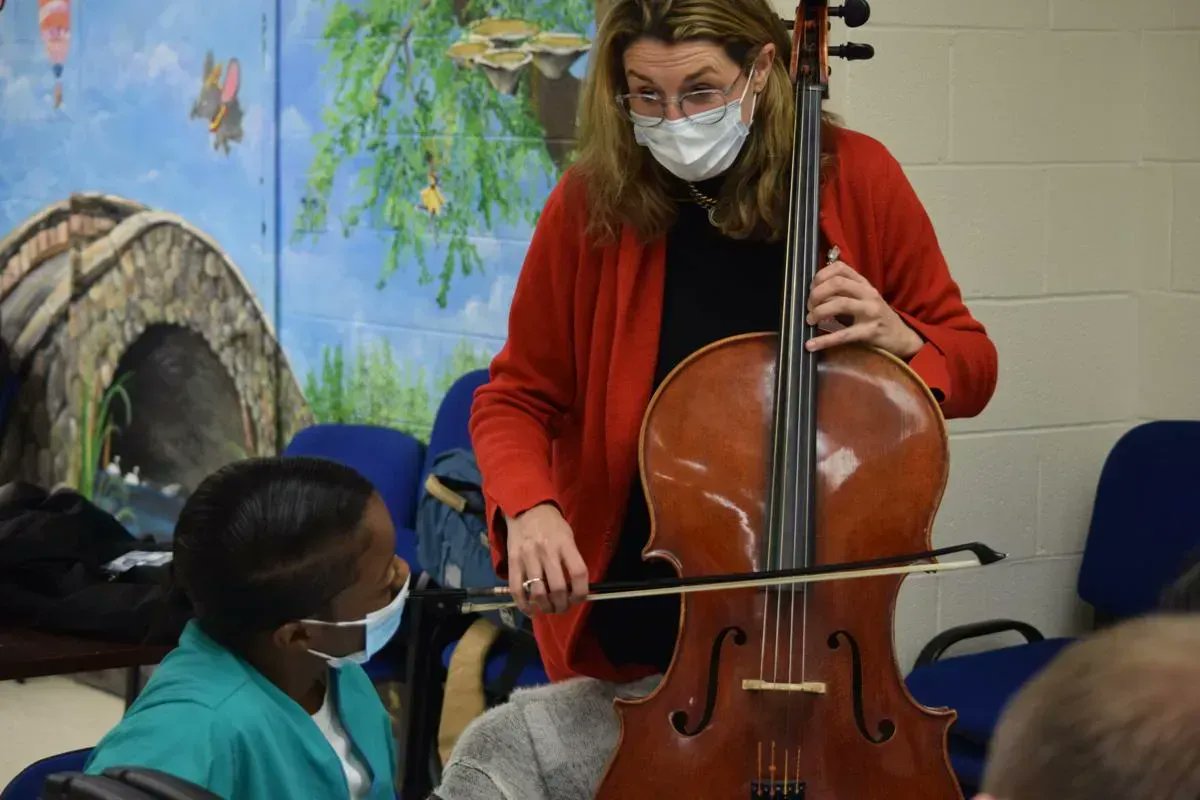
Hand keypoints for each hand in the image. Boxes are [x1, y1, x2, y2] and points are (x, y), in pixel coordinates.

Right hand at [505, 504, 588, 615]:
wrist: (526, 508)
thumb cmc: (551, 524)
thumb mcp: (568, 536)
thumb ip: (572, 560)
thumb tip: (576, 589)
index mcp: (565, 544)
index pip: (578, 573)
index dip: (581, 592)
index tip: (579, 598)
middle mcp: (547, 551)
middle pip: (558, 588)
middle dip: (562, 605)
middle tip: (563, 607)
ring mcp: (528, 556)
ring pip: (537, 592)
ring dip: (545, 607)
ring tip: (549, 608)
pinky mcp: (513, 561)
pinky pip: (516, 589)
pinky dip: (523, 605)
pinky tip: (530, 610)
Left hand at [805, 261, 923, 358]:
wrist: (901, 337)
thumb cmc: (876, 317)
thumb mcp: (862, 299)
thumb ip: (843, 293)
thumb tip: (814, 295)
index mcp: (864, 284)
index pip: (840, 268)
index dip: (820, 275)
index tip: (811, 288)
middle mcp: (868, 294)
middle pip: (837, 283)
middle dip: (817, 294)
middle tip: (809, 307)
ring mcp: (871, 312)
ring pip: (840, 303)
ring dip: (819, 312)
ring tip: (810, 321)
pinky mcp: (870, 331)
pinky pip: (843, 334)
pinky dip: (824, 340)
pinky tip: (811, 345)